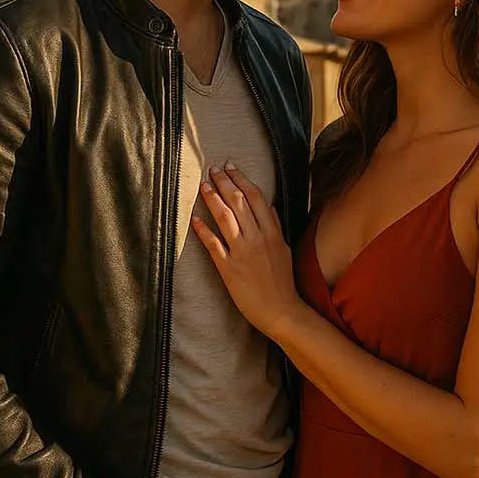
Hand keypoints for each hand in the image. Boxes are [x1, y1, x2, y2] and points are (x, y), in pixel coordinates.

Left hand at [191, 162, 303, 339]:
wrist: (280, 310)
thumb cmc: (282, 281)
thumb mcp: (284, 248)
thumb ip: (275, 225)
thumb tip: (269, 205)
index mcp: (272, 232)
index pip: (255, 197)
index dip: (240, 178)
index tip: (230, 167)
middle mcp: (257, 238)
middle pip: (238, 202)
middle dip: (223, 182)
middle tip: (213, 169)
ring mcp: (242, 253)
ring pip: (225, 218)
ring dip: (212, 199)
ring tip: (203, 186)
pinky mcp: (229, 268)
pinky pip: (213, 245)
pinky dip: (203, 230)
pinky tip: (194, 219)